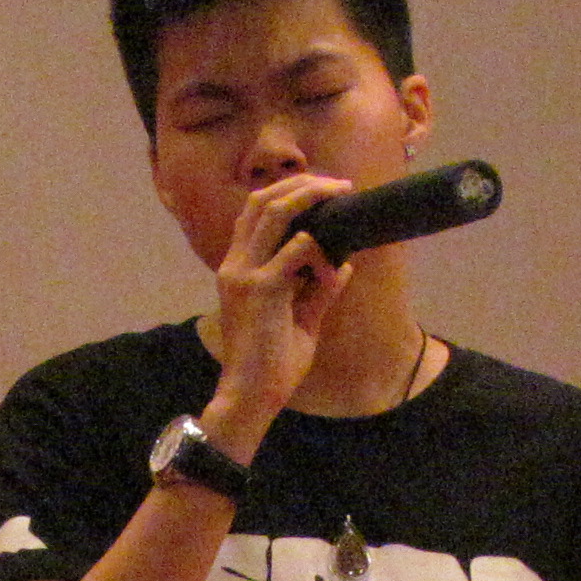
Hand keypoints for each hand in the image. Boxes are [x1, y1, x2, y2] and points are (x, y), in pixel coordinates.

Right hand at [210, 173, 354, 420]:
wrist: (250, 396)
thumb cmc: (272, 364)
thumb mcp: (302, 321)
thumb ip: (318, 291)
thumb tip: (344, 265)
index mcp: (239, 268)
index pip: (257, 212)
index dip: (288, 192)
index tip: (324, 190)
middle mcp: (236, 264)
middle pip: (263, 200)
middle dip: (302, 183)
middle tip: (338, 184)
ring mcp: (244, 274)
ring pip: (275, 212)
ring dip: (310, 197)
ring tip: (338, 195)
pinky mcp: (260, 289)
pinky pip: (295, 250)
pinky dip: (320, 252)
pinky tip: (331, 271)